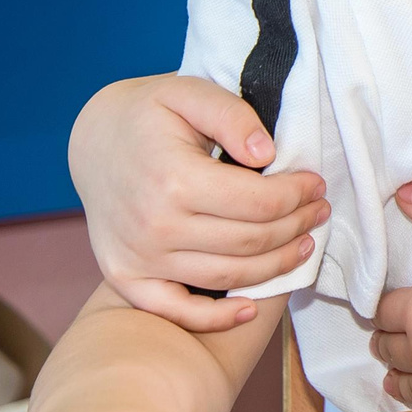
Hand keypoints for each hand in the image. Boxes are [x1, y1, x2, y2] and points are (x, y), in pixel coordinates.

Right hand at [69, 75, 328, 332]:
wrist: (92, 141)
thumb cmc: (148, 114)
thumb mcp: (189, 93)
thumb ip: (233, 117)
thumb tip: (268, 155)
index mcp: (174, 179)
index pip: (259, 202)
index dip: (298, 196)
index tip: (316, 185)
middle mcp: (154, 225)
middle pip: (250, 241)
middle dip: (296, 227)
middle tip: (319, 212)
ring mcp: (138, 257)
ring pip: (228, 276)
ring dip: (276, 266)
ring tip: (303, 245)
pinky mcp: (125, 277)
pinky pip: (175, 310)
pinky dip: (214, 318)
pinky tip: (249, 310)